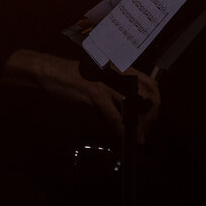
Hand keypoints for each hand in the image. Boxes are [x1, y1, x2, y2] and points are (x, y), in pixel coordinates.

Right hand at [1, 49, 159, 141]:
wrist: (50, 71)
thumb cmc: (72, 74)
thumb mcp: (98, 77)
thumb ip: (113, 87)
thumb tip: (129, 104)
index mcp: (119, 68)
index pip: (148, 82)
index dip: (155, 100)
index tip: (153, 115)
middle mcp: (116, 73)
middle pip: (146, 94)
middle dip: (150, 115)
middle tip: (147, 129)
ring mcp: (106, 82)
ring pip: (133, 106)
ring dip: (138, 125)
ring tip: (138, 137)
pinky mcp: (94, 93)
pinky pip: (114, 115)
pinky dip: (121, 129)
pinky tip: (124, 138)